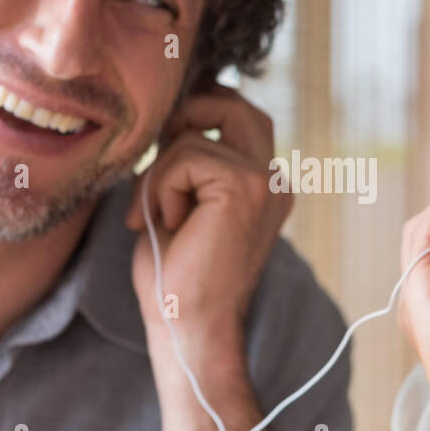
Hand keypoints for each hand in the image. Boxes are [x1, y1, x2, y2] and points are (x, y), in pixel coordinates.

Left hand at [125, 87, 291, 365]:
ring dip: (160, 173)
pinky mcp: (244, 186)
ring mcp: (265, 182)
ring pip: (196, 134)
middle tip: (158, 160)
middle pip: (236, 105)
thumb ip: (187, 162)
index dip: (196, 119)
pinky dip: (161, 187)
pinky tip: (167, 224)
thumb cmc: (176, 275)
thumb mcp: (181, 203)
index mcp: (264, 186)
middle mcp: (274, 180)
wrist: (188, 326)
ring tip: (156, 218)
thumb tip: (169, 121)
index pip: (238, 118)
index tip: (162, 156)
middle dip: (188, 115)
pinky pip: (186, 156)